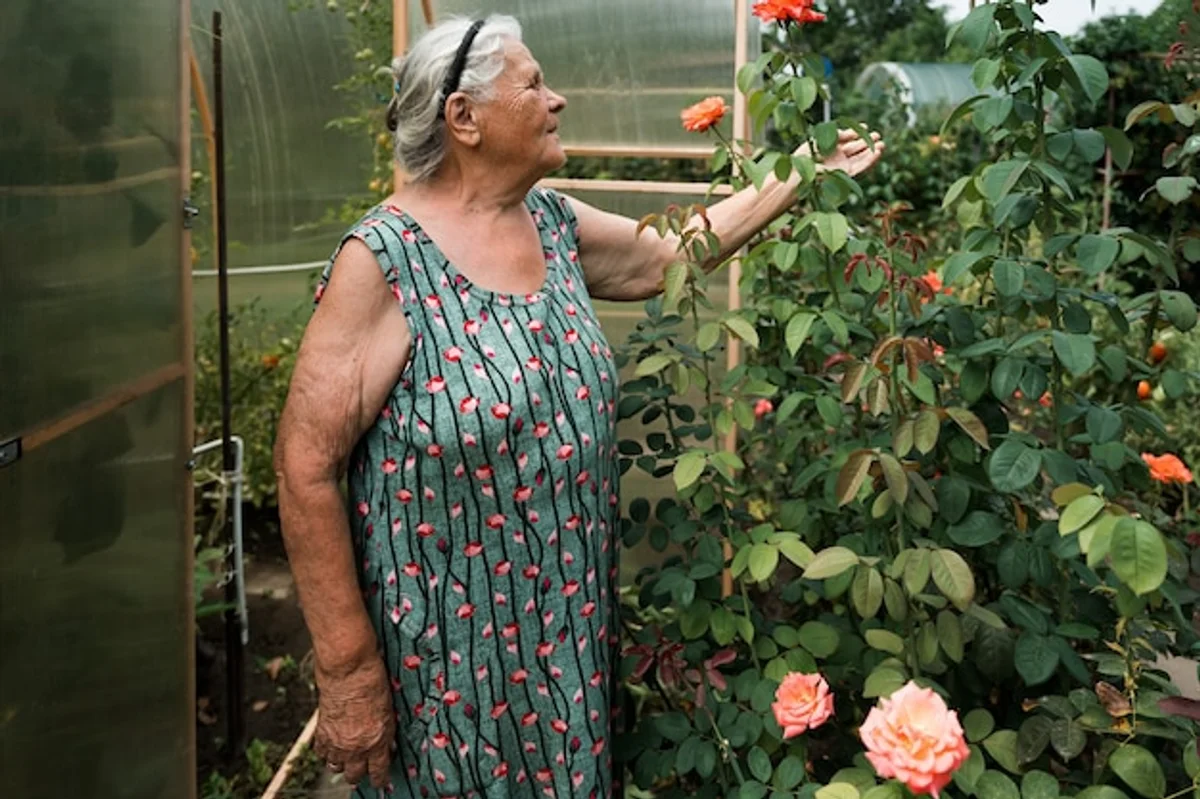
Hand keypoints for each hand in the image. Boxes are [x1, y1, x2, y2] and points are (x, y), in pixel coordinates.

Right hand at [312, 655, 395, 787]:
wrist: (348, 670)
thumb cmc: (373, 683)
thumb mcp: (388, 711)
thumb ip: (386, 732)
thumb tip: (386, 744)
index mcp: (377, 742)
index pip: (378, 772)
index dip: (380, 779)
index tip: (380, 780)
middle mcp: (356, 748)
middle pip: (354, 775)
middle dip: (359, 774)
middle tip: (362, 768)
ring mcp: (336, 743)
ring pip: (335, 768)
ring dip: (341, 764)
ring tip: (346, 757)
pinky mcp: (321, 733)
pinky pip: (321, 753)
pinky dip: (326, 751)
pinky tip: (331, 745)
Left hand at [802, 128, 885, 177]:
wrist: (797, 173)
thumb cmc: (804, 155)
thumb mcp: (822, 139)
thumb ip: (838, 135)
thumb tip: (854, 132)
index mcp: (831, 148)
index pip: (848, 140)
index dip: (857, 133)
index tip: (865, 126)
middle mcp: (837, 158)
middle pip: (856, 149)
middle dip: (868, 142)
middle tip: (878, 135)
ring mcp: (841, 167)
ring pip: (861, 159)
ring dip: (872, 152)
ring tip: (882, 144)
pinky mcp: (844, 176)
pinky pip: (860, 168)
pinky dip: (869, 161)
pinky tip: (876, 153)